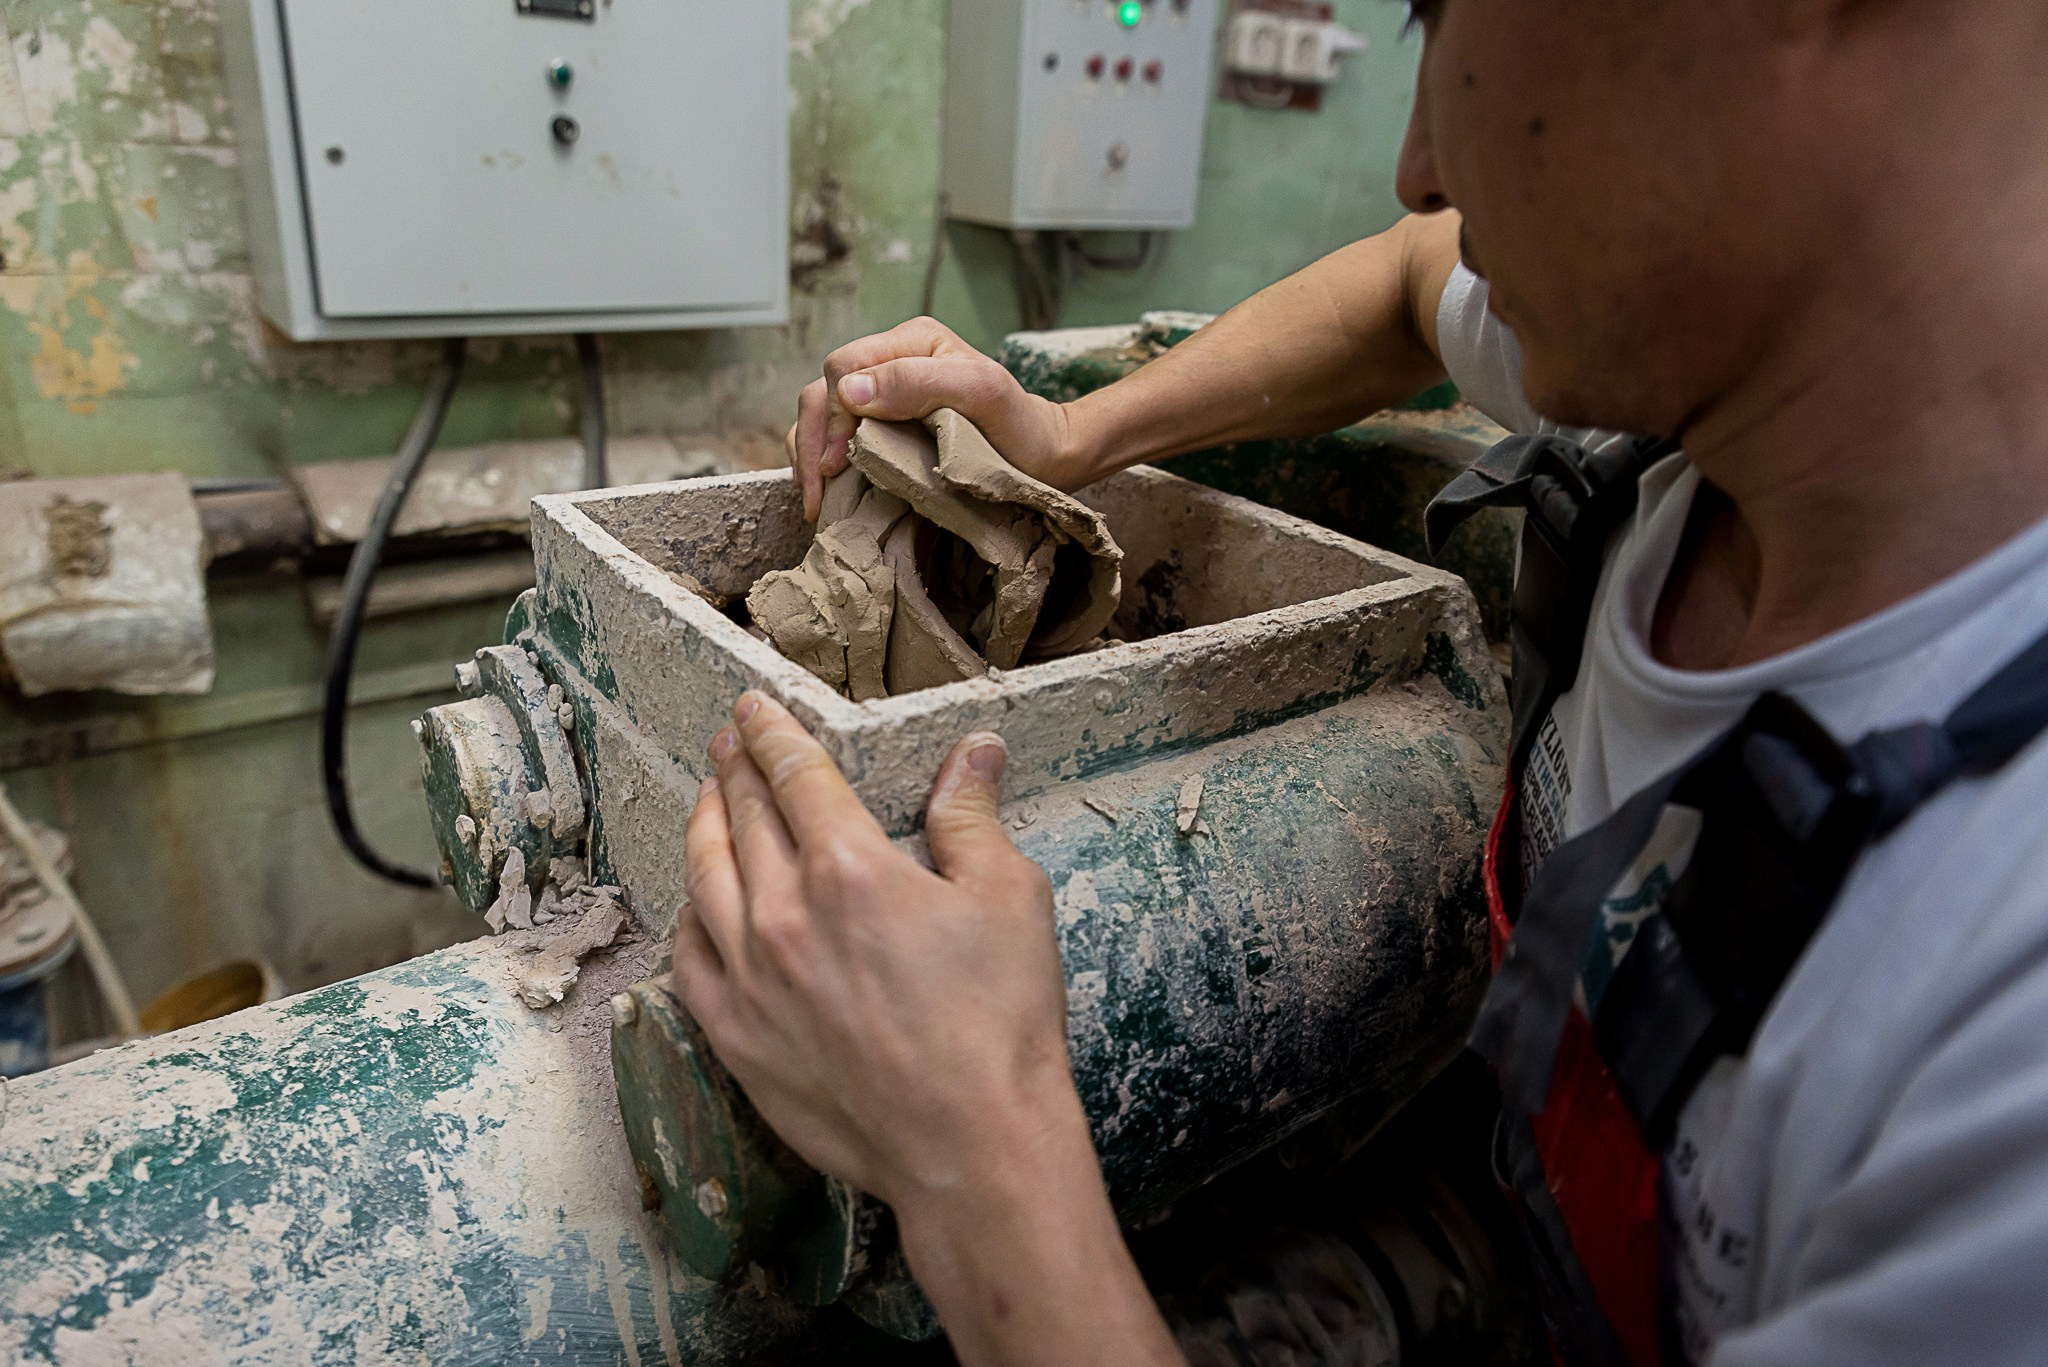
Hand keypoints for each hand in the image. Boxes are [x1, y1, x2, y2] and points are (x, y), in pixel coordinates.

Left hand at [676, 691, 1184, 1366]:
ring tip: (706, 801)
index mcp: (850, 868)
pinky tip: (696, 905)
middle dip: (733, 768)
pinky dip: (689, 918)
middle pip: (741, 818)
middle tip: (727, 740)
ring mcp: (750, 980)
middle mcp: (784, 914)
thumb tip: (973, 750)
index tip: (751, 708)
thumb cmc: (1001, 1023)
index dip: (770, 733)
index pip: (794, 775)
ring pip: (703, 880)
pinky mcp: (737, 1038)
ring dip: (701, 827)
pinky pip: (689, 961)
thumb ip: (972, 816)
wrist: (972, 1144)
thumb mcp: (1010, 898)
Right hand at [786, 317, 1082, 520]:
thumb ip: (917, 381)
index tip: (838, 463)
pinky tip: (828, 492)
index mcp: (910, 341)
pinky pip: (834, 438)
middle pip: (822, 391)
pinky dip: (822, 463)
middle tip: (818, 493)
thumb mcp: (979, 393)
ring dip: (809, 454)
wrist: (1042, 458)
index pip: (844, 367)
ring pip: (818, 414)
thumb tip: (848, 390)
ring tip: (817, 499)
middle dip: (812, 441)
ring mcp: (883, 396)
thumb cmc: (1019, 425)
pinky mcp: (882, 427)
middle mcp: (890, 362)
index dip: (832, 415)